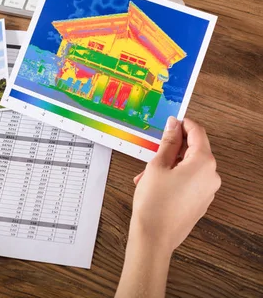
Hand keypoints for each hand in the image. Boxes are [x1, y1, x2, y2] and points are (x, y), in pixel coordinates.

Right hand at [130, 117, 220, 253]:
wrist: (154, 237)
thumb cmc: (155, 202)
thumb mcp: (157, 165)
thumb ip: (168, 143)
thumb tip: (174, 125)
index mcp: (204, 163)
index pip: (197, 132)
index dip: (182, 124)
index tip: (170, 121)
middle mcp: (211, 176)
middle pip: (194, 150)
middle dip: (173, 148)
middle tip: (153, 149)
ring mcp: (208, 190)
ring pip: (189, 166)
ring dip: (169, 164)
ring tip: (147, 173)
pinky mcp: (200, 201)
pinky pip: (189, 181)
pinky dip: (173, 177)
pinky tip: (154, 183)